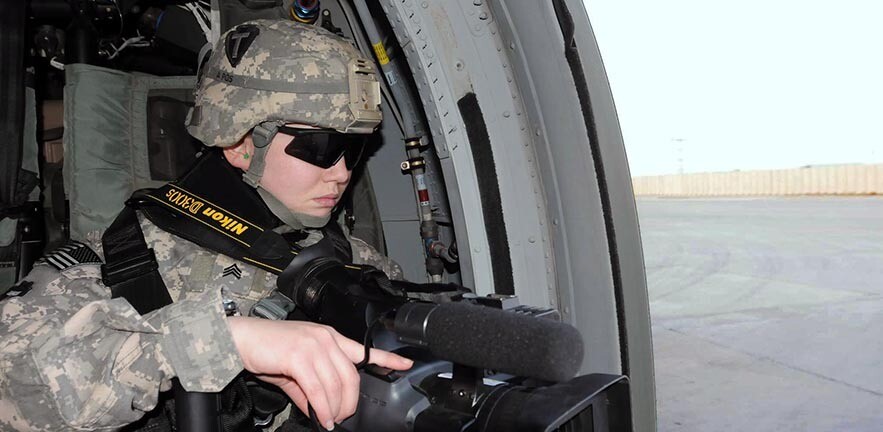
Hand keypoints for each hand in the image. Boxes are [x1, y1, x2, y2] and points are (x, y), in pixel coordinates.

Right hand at [227, 316, 411, 429]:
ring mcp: (314, 344)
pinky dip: (322, 406)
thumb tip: (321, 411)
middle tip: (341, 417)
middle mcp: (326, 338)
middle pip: (352, 376)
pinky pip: (318, 388)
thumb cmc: (266, 351)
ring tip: (329, 420)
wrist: (239, 340)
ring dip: (335, 408)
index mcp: (329, 338)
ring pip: (336, 384)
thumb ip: (310, 390)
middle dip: (350, 402)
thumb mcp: (294, 372)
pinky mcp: (299, 354)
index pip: (364, 349)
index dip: (387, 358)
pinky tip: (321, 416)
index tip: (405, 364)